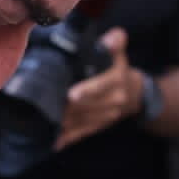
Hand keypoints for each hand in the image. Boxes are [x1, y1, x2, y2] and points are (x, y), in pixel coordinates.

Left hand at [55, 29, 140, 150]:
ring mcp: (107, 116)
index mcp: (117, 80)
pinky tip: (54, 141)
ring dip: (65, 123)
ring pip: (83, 121)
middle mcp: (114, 100)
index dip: (88, 90)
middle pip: (88, 107)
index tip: (72, 95)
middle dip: (68, 108)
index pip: (102, 85)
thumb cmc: (117, 69)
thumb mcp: (118, 53)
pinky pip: (83, 133)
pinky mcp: (99, 126)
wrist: (134, 94)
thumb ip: (115, 42)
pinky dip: (68, 138)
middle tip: (46, 108)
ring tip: (44, 121)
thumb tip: (112, 37)